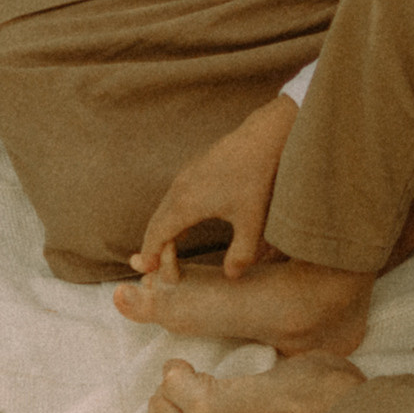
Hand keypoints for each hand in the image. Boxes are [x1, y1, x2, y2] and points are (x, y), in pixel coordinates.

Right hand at [131, 94, 298, 280]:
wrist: (264, 136)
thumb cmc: (258, 177)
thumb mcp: (253, 221)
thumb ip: (242, 253)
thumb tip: (231, 276)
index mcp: (187, 204)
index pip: (158, 235)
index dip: (151, 255)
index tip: (149, 271)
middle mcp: (179, 188)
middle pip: (156, 223)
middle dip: (154, 247)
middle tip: (156, 268)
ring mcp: (185, 175)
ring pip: (164, 209)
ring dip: (162, 231)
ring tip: (168, 251)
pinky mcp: (194, 168)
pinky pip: (173, 197)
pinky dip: (171, 216)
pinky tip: (185, 225)